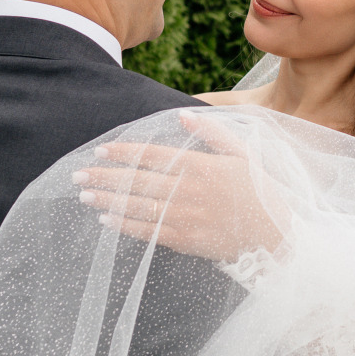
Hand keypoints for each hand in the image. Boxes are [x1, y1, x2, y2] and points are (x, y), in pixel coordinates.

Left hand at [74, 110, 283, 263]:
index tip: (99, 150)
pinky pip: (147, 233)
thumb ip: (212, 133)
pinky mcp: (185, 241)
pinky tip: (105, 221)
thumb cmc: (261, 193)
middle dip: (104, 178)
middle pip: (137, 182)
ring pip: (137, 207)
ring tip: (84, 196)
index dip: (123, 152)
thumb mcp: (243, 154)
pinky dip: (124, 227)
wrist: (277, 239)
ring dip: (107, 201)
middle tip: (77, 176)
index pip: (152, 156)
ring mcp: (185, 218)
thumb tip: (183, 114)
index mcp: (201, 167)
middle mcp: (188, 191)